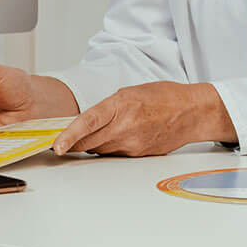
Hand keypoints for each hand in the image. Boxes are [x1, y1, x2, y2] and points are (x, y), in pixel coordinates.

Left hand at [53, 81, 235, 156]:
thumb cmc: (162, 97)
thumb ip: (106, 108)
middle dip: (73, 142)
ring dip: (90, 144)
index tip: (56, 146)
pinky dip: (107, 147)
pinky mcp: (138, 155)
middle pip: (89, 142)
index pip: (88, 123)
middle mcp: (125, 128)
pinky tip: (112, 138)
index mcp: (121, 106)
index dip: (69, 136)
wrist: (191, 113)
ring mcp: (132, 144)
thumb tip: (86, 122)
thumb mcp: (129, 92)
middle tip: (61, 140)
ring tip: (91, 134)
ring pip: (99, 150)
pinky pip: (114, 154)